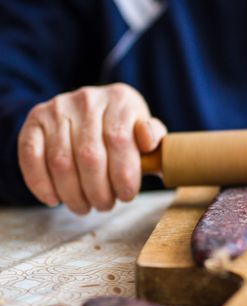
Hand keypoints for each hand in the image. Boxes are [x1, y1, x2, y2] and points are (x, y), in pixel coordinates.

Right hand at [18, 84, 166, 213]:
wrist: (94, 112)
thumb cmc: (126, 130)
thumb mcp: (147, 132)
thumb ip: (155, 139)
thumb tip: (148, 140)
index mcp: (121, 99)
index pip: (120, 140)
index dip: (123, 175)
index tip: (127, 195)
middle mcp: (88, 98)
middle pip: (90, 155)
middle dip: (99, 190)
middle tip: (105, 205)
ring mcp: (58, 107)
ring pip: (61, 161)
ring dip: (73, 193)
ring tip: (84, 206)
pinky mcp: (35, 120)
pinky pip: (31, 156)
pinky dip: (40, 183)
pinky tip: (54, 199)